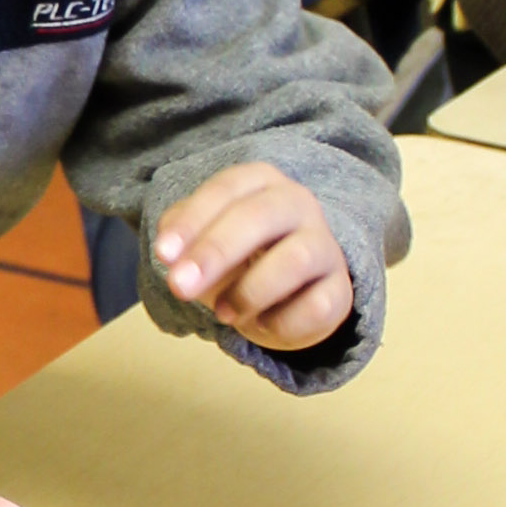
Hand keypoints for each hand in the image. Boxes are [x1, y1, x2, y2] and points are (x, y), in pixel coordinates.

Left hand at [153, 162, 354, 355]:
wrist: (289, 293)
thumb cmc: (238, 257)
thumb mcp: (202, 239)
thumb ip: (181, 238)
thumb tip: (171, 253)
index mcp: (261, 182)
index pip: (228, 189)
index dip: (194, 221)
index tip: (164, 254)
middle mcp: (298, 204)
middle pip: (260, 215)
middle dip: (215, 251)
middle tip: (180, 286)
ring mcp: (326, 245)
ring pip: (296, 258)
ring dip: (250, 291)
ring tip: (222, 314)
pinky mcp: (341, 289)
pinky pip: (317, 306)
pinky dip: (283, 322)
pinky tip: (264, 323)